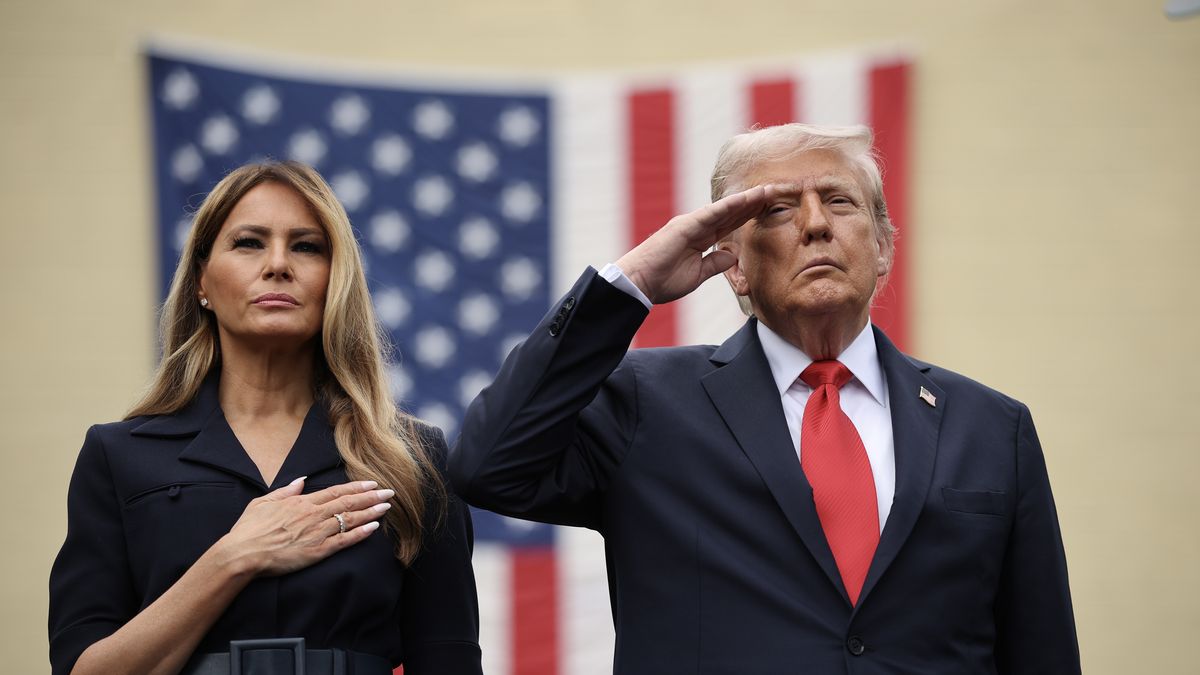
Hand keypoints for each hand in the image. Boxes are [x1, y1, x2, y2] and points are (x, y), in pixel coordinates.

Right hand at [217, 478, 392, 576]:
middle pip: (348, 503)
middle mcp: (313, 515)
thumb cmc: (249, 530)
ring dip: (371, 512)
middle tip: (390, 491)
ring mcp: (317, 533)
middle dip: (371, 496)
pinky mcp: (317, 551)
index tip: (372, 482)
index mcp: (302, 503)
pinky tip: (374, 528)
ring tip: (387, 506)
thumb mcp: (264, 502)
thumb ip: (286, 491)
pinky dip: (360, 533)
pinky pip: (344, 541)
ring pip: (350, 519)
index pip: (336, 492)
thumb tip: (301, 481)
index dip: (356, 487)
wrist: (243, 553)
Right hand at [614, 185, 773, 303]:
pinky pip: (711, 214)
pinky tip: (745, 200)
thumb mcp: (697, 274)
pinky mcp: (685, 226)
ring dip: (746, 200)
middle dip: (752, 203)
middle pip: (731, 212)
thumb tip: (732, 254)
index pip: (730, 223)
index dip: (749, 215)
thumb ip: (715, 262)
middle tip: (774, 192)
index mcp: (700, 237)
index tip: (768, 207)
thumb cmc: (662, 280)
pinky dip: (728, 206)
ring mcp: (690, 224)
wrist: (639, 284)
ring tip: (766, 191)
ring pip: (724, 209)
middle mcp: (696, 226)